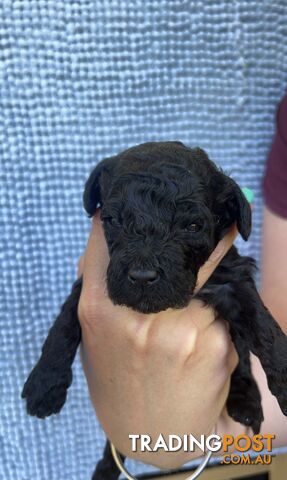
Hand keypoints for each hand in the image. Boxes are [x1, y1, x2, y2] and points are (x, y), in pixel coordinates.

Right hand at [78, 212, 237, 468]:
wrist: (150, 436)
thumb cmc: (119, 381)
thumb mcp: (95, 335)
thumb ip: (99, 287)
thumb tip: (105, 236)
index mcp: (100, 309)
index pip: (109, 243)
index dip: (127, 219)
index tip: (148, 203)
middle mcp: (138, 316)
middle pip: (169, 254)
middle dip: (185, 246)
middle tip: (201, 234)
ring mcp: (178, 329)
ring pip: (201, 285)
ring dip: (200, 296)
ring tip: (185, 328)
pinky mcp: (212, 344)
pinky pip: (220, 313)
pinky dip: (215, 322)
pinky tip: (201, 348)